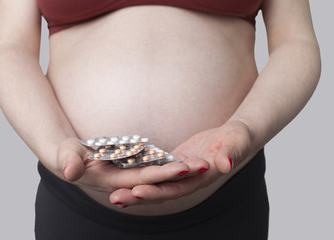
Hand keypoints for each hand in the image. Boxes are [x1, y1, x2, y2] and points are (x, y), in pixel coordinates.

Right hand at [56, 138, 208, 192]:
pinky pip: (154, 166)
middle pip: (158, 179)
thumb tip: (69, 171)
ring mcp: (130, 176)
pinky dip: (170, 164)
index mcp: (112, 181)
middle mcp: (126, 182)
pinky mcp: (132, 168)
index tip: (183, 168)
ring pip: (159, 175)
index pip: (142, 178)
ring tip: (203, 163)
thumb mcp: (64, 156)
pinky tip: (186, 161)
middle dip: (180, 173)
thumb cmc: (65, 156)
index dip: (162, 174)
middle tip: (204, 164)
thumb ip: (68, 162)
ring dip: (180, 171)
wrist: (67, 160)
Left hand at [109, 120, 254, 205]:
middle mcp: (188, 180)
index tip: (137, 191)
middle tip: (115, 198)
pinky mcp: (175, 163)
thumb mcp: (236, 143)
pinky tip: (125, 176)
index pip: (177, 189)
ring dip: (135, 189)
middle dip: (138, 196)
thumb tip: (225, 165)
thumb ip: (230, 155)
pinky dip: (141, 175)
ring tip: (113, 194)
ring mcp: (180, 174)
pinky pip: (156, 172)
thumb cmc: (237, 139)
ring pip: (156, 184)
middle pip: (161, 191)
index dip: (158, 191)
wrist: (234, 136)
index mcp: (201, 179)